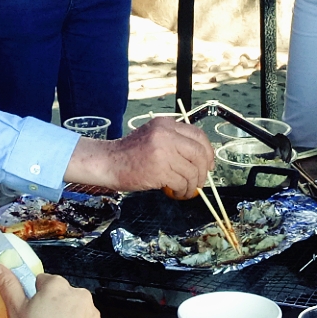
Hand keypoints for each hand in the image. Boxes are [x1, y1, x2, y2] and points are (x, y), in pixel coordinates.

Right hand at [0, 265, 104, 317]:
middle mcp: (78, 293)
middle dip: (52, 307)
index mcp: (57, 285)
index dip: (34, 296)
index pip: (42, 281)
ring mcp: (92, 311)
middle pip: (61, 295)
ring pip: (74, 311)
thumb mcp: (15, 310)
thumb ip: (7, 286)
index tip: (30, 312)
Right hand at [69, 119, 213, 195]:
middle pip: (199, 153)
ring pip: (192, 171)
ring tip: (186, 190)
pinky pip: (181, 182)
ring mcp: (163, 151)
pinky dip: (183, 191)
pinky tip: (177, 193)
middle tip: (200, 181)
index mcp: (166, 124)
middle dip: (204, 171)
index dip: (208, 151)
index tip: (209, 164)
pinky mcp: (159, 169)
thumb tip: (200, 158)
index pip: (198, 135)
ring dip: (192, 185)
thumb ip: (174, 141)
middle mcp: (166, 134)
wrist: (108, 162)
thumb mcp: (153, 136)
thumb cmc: (130, 153)